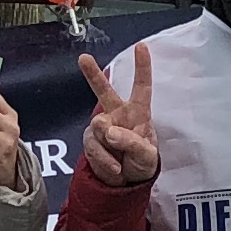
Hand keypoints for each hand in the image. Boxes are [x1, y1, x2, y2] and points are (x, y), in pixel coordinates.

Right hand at [78, 50, 159, 187]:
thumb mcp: (147, 157)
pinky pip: (92, 147)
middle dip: (93, 74)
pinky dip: (103, 160)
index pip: (141, 87)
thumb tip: (109, 131)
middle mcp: (117, 114)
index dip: (142, 67)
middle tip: (83, 58)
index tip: (141, 46)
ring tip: (120, 163)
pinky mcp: (90, 141)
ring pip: (97, 127)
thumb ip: (133, 143)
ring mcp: (102, 127)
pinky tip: (114, 168)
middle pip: (104, 91)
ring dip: (108, 148)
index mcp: (138, 112)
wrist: (126, 184)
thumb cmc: (142, 163)